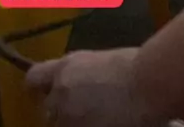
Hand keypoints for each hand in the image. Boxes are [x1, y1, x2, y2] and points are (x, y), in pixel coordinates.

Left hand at [27, 49, 158, 126]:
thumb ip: (84, 76)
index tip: (49, 94)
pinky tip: (109, 122)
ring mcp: (68, 116)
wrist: (149, 83)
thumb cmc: (137, 65)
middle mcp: (60, 92)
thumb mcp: (102, 62)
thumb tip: (84, 87)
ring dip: (74, 123)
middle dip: (62, 113)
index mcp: (66, 67)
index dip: (41, 89)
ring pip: (60, 125)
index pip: (34, 79)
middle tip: (85, 112)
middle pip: (48, 110)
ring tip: (100, 118)